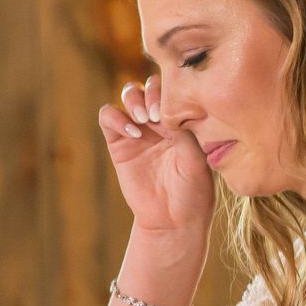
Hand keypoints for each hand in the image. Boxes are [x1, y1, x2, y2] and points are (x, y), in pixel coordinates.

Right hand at [96, 75, 214, 235]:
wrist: (173, 220)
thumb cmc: (193, 192)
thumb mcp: (197, 161)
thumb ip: (185, 133)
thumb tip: (170, 111)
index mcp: (185, 120)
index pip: (176, 90)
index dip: (172, 93)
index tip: (174, 114)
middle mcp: (162, 121)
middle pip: (151, 86)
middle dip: (153, 93)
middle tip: (158, 114)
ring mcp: (139, 129)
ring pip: (129, 94)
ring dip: (134, 99)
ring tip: (145, 120)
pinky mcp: (119, 142)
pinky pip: (109, 117)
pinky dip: (117, 117)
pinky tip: (133, 133)